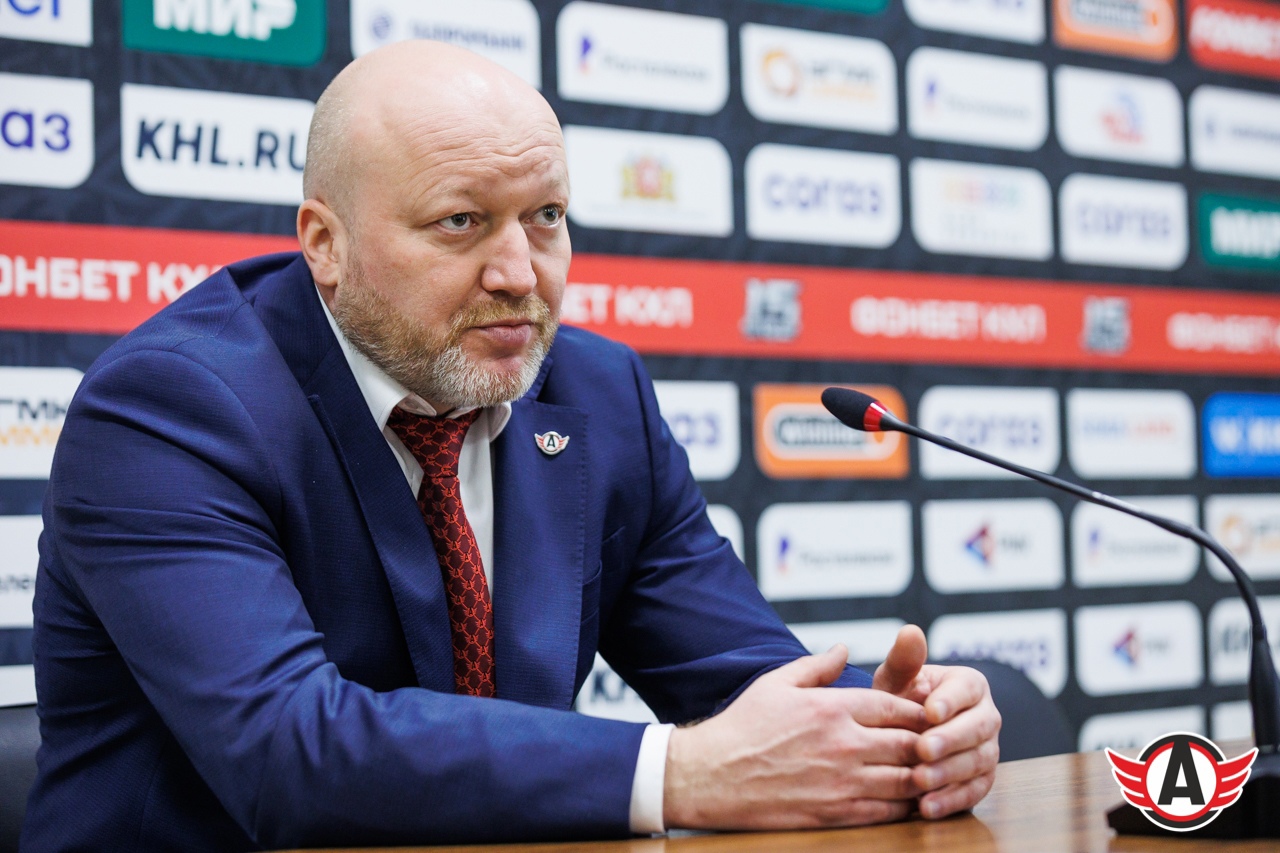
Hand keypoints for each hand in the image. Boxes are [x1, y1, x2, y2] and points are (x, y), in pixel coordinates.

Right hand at [663, 645, 928, 830]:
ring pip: (906, 780)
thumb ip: (817, 666)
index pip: (896, 706)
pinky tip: (909, 801)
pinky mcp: (835, 813)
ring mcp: (842, 782)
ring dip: (923, 776)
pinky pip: (887, 812)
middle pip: (910, 743)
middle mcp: (843, 744)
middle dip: (929, 743)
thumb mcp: (776, 683)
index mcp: (831, 707)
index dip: (919, 710)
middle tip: (939, 744)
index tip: (927, 714)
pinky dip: (905, 806)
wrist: (711, 775)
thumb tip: (844, 649)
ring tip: (931, 773)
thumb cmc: (741, 727)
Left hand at [873, 625, 1001, 819]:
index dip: (950, 701)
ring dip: (949, 773)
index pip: (966, 690)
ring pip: (977, 762)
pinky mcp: (981, 779)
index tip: (929, 711)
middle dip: (950, 741)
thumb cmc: (900, 700)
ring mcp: (988, 749)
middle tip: (922, 750)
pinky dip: (951, 800)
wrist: (903, 734)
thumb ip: (905, 660)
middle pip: (977, 729)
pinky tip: (927, 807)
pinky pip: (973, 792)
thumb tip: (910, 631)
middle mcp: (987, 717)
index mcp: (969, 685)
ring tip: (919, 781)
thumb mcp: (897, 679)